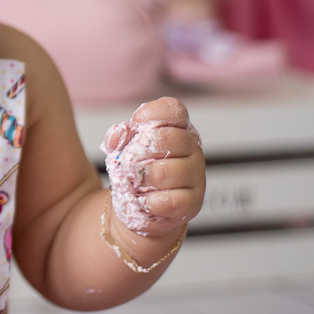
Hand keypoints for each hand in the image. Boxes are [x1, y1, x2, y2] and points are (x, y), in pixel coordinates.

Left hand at [101, 96, 204, 237]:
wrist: (138, 204)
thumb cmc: (134, 170)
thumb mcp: (121, 147)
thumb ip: (118, 136)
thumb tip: (119, 134)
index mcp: (177, 127)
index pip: (172, 109)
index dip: (151, 114)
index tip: (136, 124)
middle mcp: (191, 148)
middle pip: (166, 139)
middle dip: (138, 153)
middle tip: (129, 163)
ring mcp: (195, 175)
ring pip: (163, 172)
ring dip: (140, 180)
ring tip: (135, 184)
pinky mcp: (193, 202)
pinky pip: (169, 201)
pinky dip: (149, 201)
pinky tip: (144, 199)